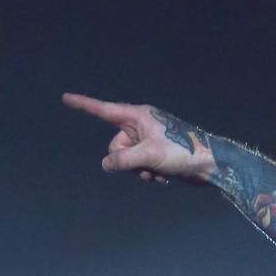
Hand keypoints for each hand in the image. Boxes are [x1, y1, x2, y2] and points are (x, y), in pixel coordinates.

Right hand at [61, 92, 215, 184]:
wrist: (209, 164)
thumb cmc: (181, 152)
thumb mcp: (148, 155)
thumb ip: (123, 160)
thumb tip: (106, 164)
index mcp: (137, 116)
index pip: (104, 110)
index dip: (84, 105)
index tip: (65, 98)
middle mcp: (141, 125)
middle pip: (116, 145)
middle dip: (126, 160)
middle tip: (145, 166)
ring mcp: (149, 139)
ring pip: (128, 159)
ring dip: (139, 170)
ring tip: (157, 174)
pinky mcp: (157, 153)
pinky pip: (141, 165)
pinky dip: (148, 173)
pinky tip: (163, 177)